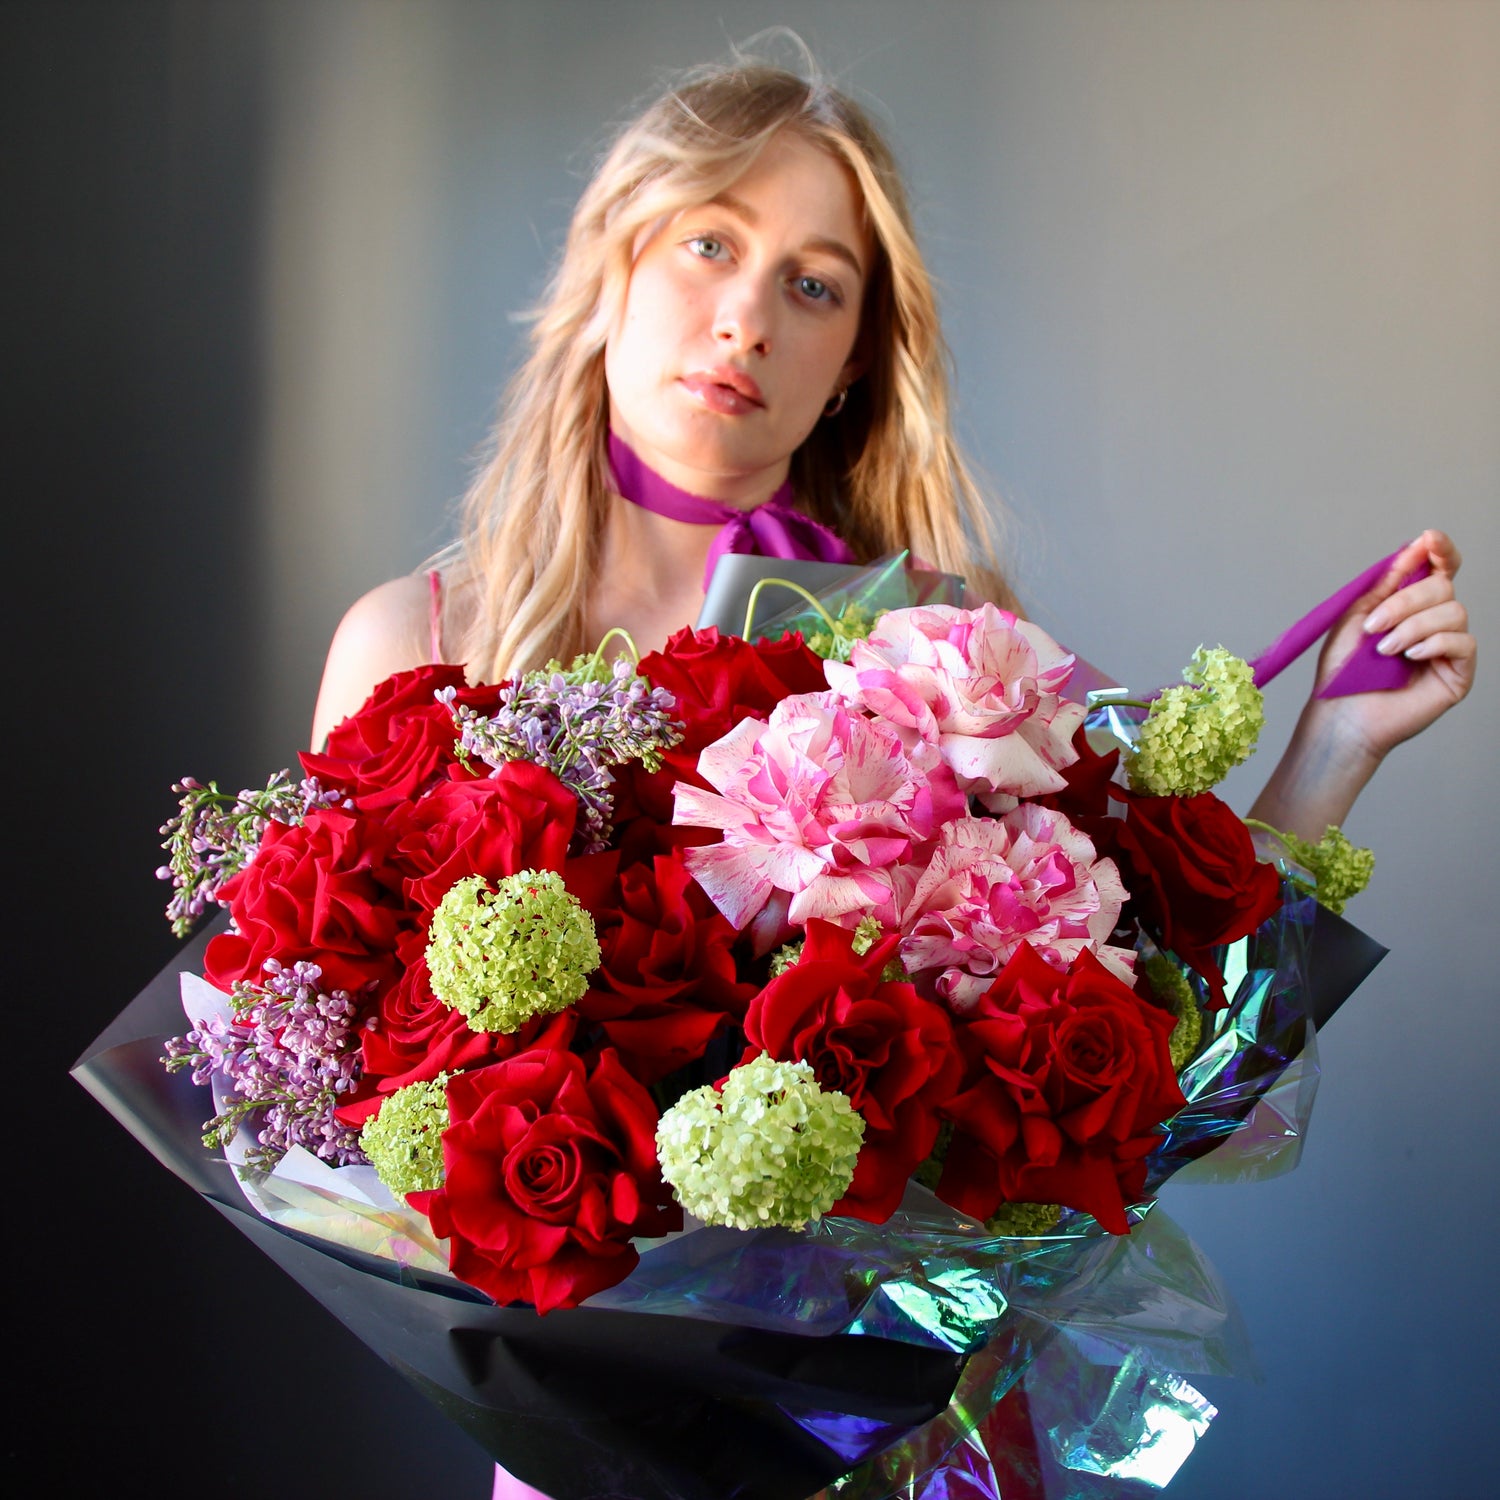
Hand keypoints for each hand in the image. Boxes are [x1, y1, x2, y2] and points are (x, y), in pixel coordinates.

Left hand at [1249, 530, 1475, 839]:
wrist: (1340, 714)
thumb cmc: (1343, 670)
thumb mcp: (1358, 616)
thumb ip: (1386, 583)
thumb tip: (1415, 548)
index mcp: (1410, 605)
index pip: (1438, 568)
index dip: (1440, 550)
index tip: (1428, 540)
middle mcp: (1434, 622)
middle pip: (1443, 586)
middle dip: (1405, 601)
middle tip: (1374, 627)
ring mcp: (1449, 647)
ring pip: (1454, 612)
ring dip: (1413, 626)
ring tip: (1385, 650)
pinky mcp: (1458, 673)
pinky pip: (1463, 642)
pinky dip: (1434, 643)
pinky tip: (1410, 656)